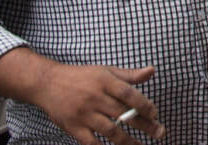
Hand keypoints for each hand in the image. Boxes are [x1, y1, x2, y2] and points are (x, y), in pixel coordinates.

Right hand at [29, 62, 164, 144]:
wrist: (47, 83)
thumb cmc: (81, 77)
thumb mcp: (106, 71)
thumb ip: (130, 75)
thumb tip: (152, 71)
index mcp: (105, 82)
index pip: (129, 94)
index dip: (144, 105)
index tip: (155, 113)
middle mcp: (95, 98)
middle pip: (124, 114)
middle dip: (144, 125)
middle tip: (160, 132)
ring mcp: (84, 114)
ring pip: (110, 131)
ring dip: (128, 141)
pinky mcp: (73, 127)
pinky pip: (91, 142)